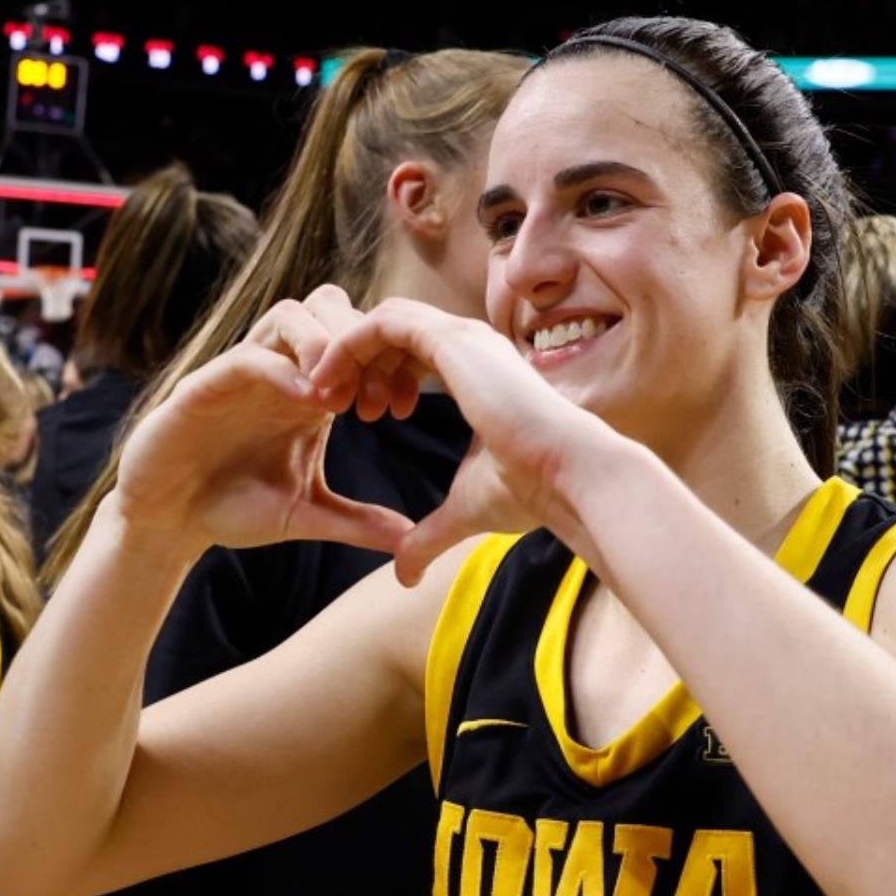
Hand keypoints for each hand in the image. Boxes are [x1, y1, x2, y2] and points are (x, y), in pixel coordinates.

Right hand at [109, 287, 419, 558]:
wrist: (168, 522)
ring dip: (324, 343)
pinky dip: (283, 369)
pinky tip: (310, 403)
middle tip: (372, 399)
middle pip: (329, 307)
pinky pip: (249, 355)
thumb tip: (409, 541)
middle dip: (360, 342)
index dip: (386, 361)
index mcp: (309, 391)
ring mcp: (243, 373)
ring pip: (290, 314)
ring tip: (341, 397)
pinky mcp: (206, 386)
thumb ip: (357, 523)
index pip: (356, 340)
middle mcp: (280, 371)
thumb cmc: (233, 510)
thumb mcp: (306, 515)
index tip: (401, 407)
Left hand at [305, 294, 631, 584]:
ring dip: (348, 352)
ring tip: (326, 395)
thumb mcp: (466, 511)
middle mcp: (472, 347)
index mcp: (481, 374)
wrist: (569, 477)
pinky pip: (381, 322)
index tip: (364, 417)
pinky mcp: (450, 338)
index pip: (419, 355)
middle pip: (397, 332)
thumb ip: (429, 535)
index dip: (384, 379)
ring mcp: (463, 336)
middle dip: (360, 364)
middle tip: (334, 404)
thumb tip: (404, 576)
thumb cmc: (534, 491)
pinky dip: (348, 346)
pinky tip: (331, 384)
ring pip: (384, 320)